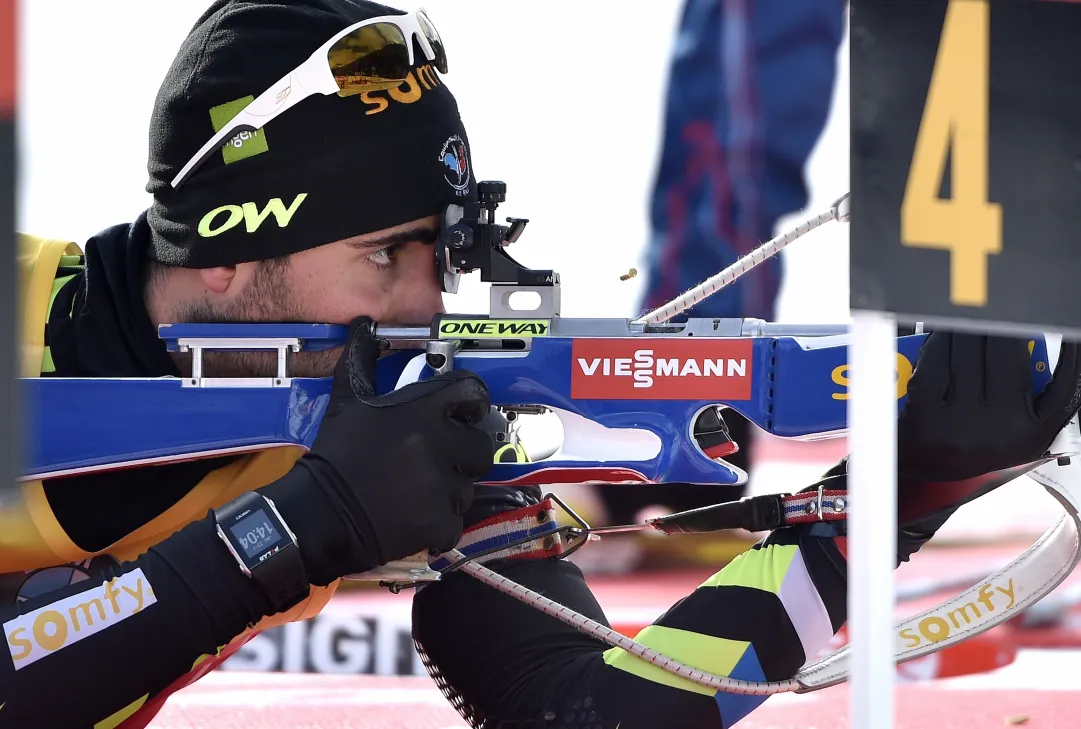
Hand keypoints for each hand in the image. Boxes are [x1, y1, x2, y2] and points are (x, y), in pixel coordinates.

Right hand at [260, 317, 494, 583]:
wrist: (318, 515)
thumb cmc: (334, 456)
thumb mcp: (346, 402)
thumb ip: (361, 362)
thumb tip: (362, 326)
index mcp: (420, 411)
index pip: (472, 392)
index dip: (473, 402)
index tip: (467, 413)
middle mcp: (438, 444)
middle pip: (480, 444)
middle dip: (465, 453)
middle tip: (440, 460)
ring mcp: (442, 486)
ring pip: (469, 485)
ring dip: (450, 490)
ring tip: (419, 492)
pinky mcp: (440, 522)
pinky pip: (457, 520)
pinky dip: (440, 523)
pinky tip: (416, 517)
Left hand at [898, 330, 1080, 482]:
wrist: (918, 467)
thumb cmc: (967, 435)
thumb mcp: (1010, 423)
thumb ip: (1027, 386)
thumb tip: (1024, 331)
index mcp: (1034, 432)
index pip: (1067, 383)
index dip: (1071, 353)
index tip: (1065, 325)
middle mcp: (1004, 431)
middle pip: (1007, 350)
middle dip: (996, 320)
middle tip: (990, 307)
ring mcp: (964, 425)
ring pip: (968, 350)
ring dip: (964, 326)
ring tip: (962, 317)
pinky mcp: (927, 417)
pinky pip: (936, 361)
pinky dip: (938, 342)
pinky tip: (942, 335)